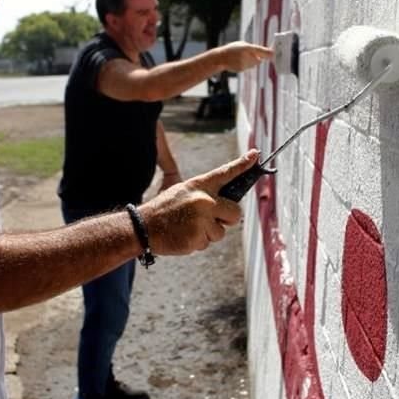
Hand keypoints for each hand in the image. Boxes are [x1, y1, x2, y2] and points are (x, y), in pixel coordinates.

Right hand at [139, 149, 259, 254]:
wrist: (143, 226)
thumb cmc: (165, 210)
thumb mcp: (183, 192)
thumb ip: (205, 196)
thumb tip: (228, 206)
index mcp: (199, 186)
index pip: (225, 173)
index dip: (242, 165)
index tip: (255, 155)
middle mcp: (203, 200)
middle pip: (235, 212)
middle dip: (227, 219)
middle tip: (210, 220)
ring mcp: (201, 220)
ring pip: (221, 232)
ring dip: (209, 233)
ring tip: (189, 227)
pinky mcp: (197, 237)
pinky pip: (207, 243)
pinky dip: (197, 242)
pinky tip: (183, 235)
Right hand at [216, 42, 272, 73]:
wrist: (220, 58)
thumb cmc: (232, 49)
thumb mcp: (241, 44)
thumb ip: (252, 48)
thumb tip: (262, 54)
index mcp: (247, 47)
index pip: (260, 50)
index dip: (268, 52)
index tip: (273, 54)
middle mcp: (246, 56)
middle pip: (258, 59)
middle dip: (257, 58)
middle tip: (248, 55)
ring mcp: (244, 63)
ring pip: (254, 64)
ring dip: (251, 62)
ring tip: (241, 58)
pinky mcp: (242, 69)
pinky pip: (249, 67)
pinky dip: (246, 65)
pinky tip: (238, 62)